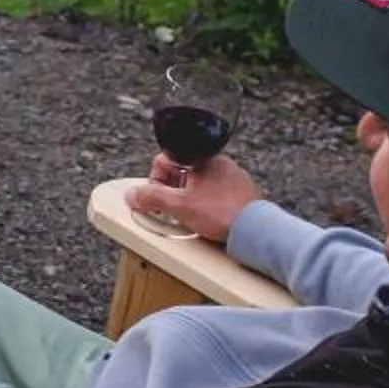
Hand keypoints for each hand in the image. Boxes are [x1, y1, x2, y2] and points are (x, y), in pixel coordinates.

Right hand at [130, 152, 262, 243]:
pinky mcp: (242, 191)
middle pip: (180, 172)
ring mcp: (232, 176)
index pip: (164, 161)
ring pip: (198, 183)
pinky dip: (207, 204)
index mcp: (200, 157)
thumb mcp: (179, 206)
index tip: (157, 199)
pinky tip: (208, 218)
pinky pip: (215, 193)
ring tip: (191, 216)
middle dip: (172, 191)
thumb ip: (151, 197)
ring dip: (189, 198)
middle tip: (173, 210)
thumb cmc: (222, 213)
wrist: (255, 230)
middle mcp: (217, 162)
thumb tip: (133, 195)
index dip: (155, 182)